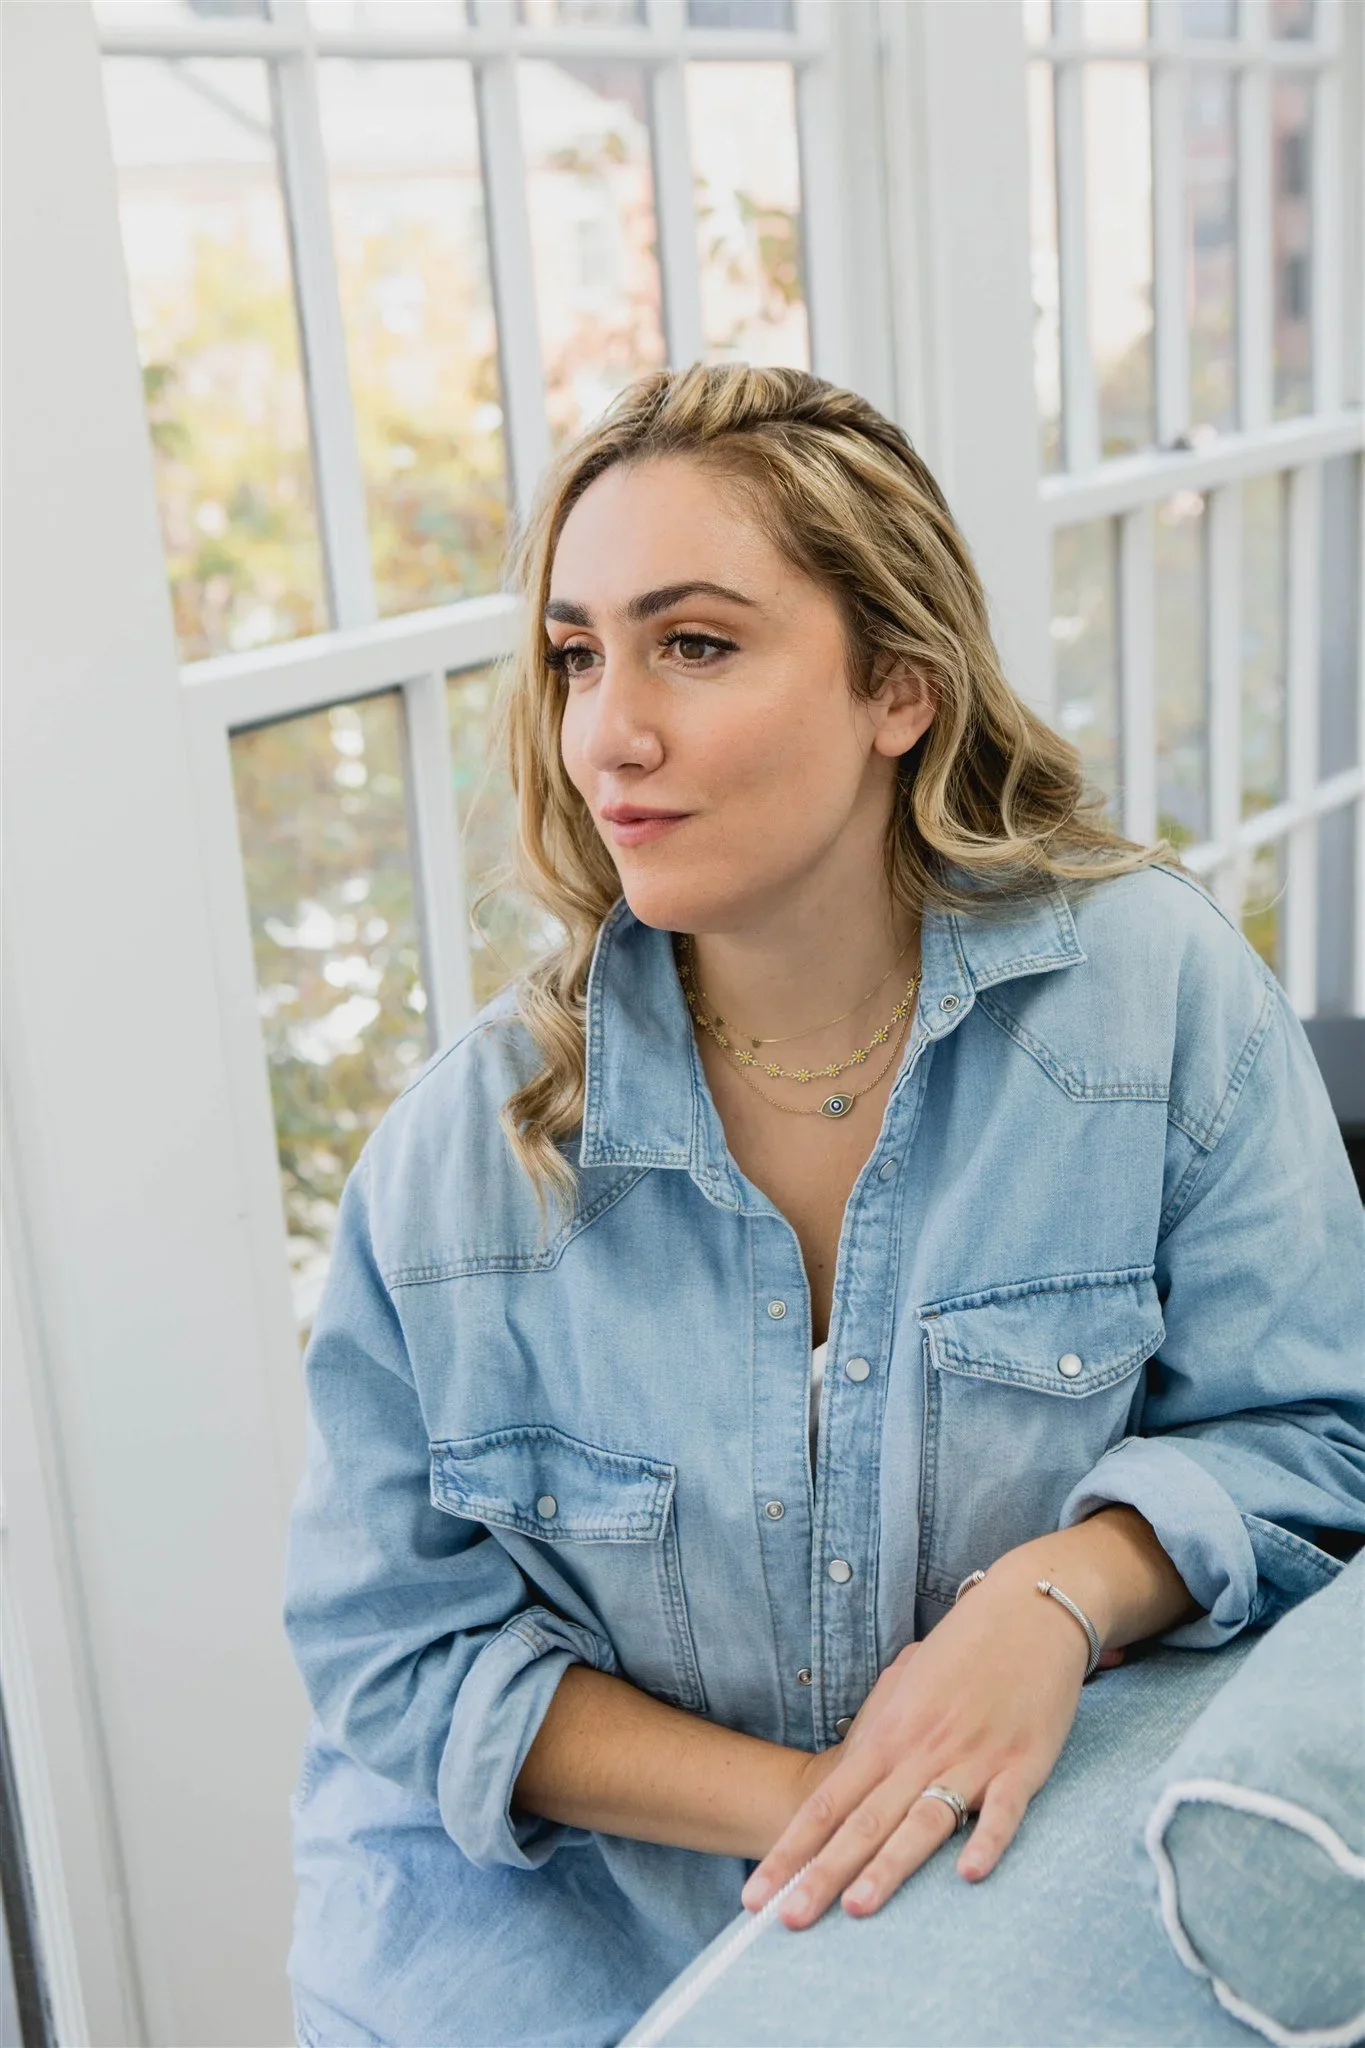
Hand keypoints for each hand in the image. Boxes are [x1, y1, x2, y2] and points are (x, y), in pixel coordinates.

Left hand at [740, 1564, 1095, 1929]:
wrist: (1029, 1609)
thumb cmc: (964, 1648)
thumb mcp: (907, 1681)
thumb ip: (878, 1728)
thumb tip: (851, 1767)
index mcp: (888, 1734)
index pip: (828, 1803)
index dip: (791, 1851)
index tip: (758, 1895)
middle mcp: (921, 1750)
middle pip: (864, 1823)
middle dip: (822, 1874)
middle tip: (785, 1921)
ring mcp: (972, 1757)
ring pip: (924, 1821)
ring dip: (890, 1866)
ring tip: (858, 1907)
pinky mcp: (1024, 1763)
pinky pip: (1004, 1810)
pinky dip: (987, 1842)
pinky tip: (969, 1874)